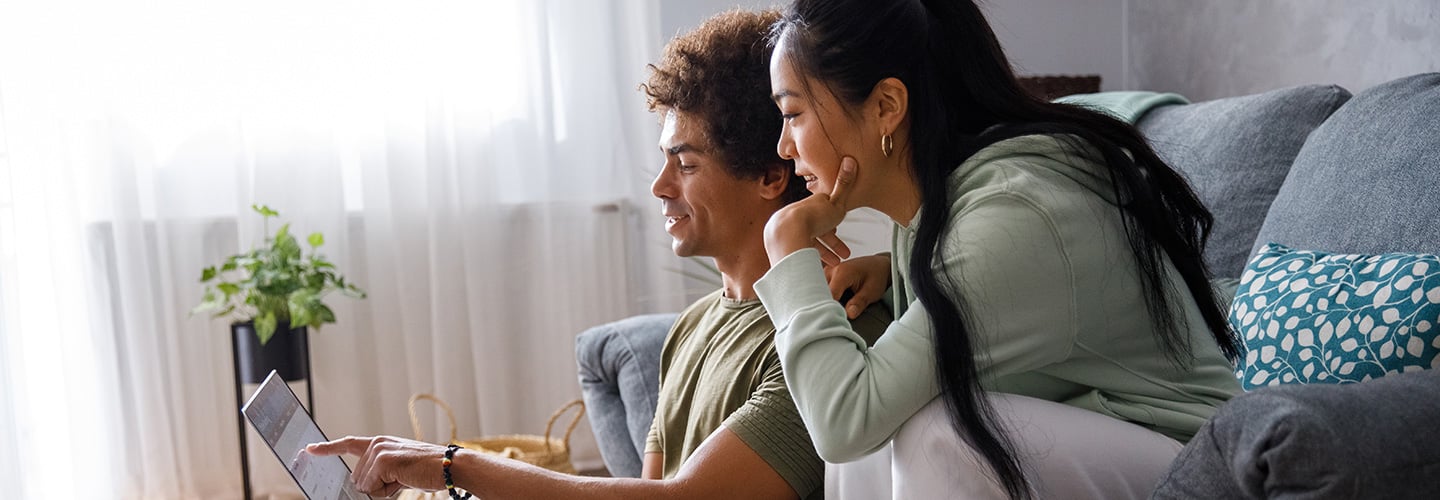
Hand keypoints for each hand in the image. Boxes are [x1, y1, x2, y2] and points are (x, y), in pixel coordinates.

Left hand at [306, 436, 448, 496]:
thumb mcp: (398, 471)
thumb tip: (361, 488)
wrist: (448, 465)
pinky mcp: (383, 460)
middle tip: (399, 480)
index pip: (348, 444)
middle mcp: (377, 443)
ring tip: (404, 478)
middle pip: (356, 477)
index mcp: (380, 442)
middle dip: (374, 487)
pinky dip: (385, 491)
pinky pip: (371, 486)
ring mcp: (379, 450)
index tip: (309, 449)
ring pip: (363, 484)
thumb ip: (377, 474)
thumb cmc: (427, 469)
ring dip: (381, 489)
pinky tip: (402, 480)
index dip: (328, 448)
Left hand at [764, 157, 858, 265]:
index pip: (823, 212)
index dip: (834, 222)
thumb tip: (850, 159)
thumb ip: (844, 184)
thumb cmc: (814, 218)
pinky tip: (817, 266)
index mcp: (809, 205)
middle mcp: (796, 215)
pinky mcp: (783, 244)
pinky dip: (811, 258)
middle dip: (831, 242)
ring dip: (824, 253)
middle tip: (842, 256)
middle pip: (816, 229)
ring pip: (808, 241)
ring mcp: (789, 231)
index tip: (839, 231)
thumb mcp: (836, 202)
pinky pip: (799, 251)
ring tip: (835, 264)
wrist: (787, 234)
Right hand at [825, 253, 891, 318]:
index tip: (837, 318)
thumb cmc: (876, 275)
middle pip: (820, 294)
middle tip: (837, 316)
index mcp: (842, 272)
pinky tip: (833, 305)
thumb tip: (849, 314)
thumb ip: (859, 302)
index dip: (832, 309)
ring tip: (836, 310)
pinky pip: (820, 290)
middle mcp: (831, 271)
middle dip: (826, 306)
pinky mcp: (826, 277)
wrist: (878, 266)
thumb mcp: (872, 291)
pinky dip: (825, 298)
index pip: (829, 295)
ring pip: (818, 293)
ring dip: (825, 302)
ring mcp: (827, 273)